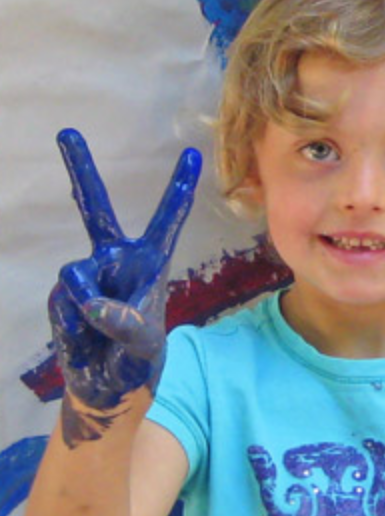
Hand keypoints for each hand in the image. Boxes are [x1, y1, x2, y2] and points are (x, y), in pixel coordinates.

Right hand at [48, 129, 200, 430]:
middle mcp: (115, 261)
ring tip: (102, 331)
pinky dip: (74, 324)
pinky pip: (63, 301)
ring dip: (89, 307)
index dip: (178, 187)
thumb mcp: (143, 344)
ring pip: (77, 276)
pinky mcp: (62, 295)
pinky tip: (84, 336)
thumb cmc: (138, 359)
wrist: (106, 384)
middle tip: (67, 131)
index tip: (191, 151)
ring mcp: (86, 275)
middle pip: (94, 210)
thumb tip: (91, 302)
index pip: (166, 220)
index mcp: (149, 264)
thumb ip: (125, 323)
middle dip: (81, 171)